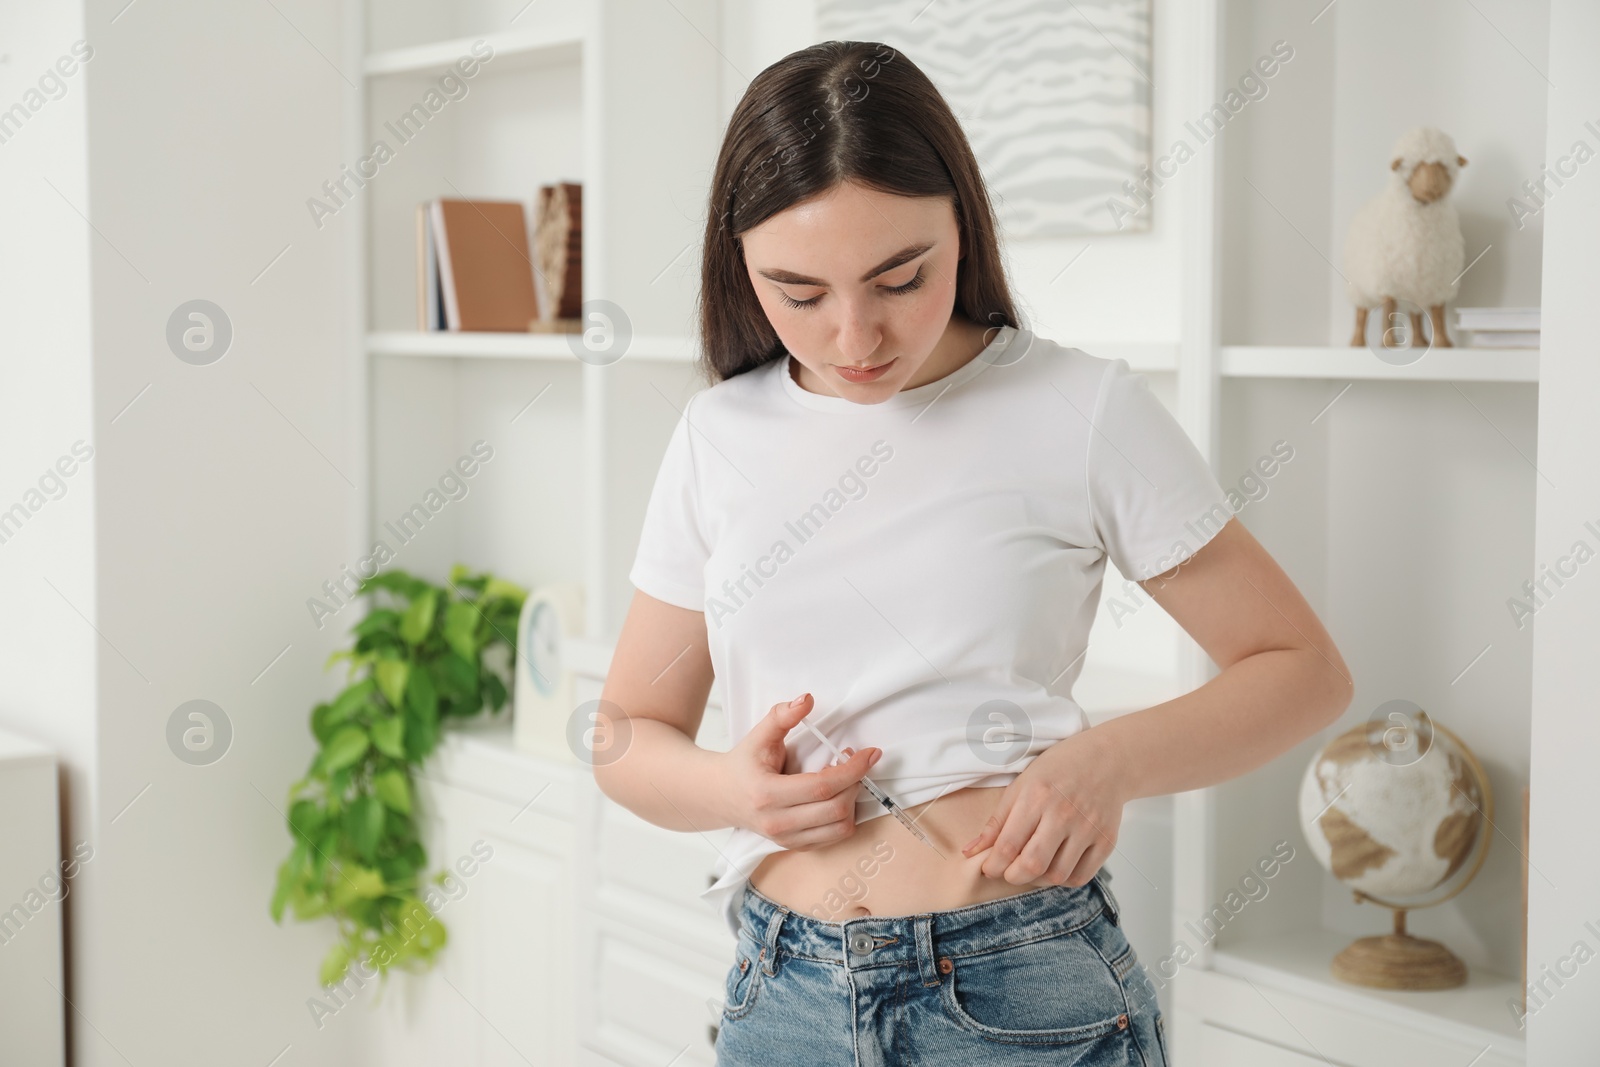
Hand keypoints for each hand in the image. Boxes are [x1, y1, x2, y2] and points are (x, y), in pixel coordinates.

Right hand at [719, 693, 882, 850]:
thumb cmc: (743, 764)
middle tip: (855, 762)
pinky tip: (837, 796)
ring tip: (845, 780)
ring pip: (840, 828)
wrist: (721, 795)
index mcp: (767, 794)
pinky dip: (844, 816)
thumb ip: (782, 716)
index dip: (853, 769)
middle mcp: (777, 823)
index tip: (870, 753)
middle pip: (836, 809)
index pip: (822, 787)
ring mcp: (786, 839)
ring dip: (853, 801)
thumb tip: (807, 700)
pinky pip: (834, 837)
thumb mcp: (759, 735)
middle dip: (856, 783)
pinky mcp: (794, 846)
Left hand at [958, 732, 1129, 886]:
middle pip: (1032, 865)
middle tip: (1007, 872)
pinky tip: (1054, 867)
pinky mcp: (1106, 841)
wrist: (1107, 760)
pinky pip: (1081, 876)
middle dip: (1012, 876)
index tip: (989, 868)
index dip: (993, 865)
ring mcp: (1088, 829)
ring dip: (1038, 879)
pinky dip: (1063, 880)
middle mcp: (1063, 814)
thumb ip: (996, 821)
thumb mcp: (1021, 785)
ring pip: (1057, 875)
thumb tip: (970, 851)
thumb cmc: (1060, 768)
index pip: (1007, 845)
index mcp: (1036, 797)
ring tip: (1031, 868)